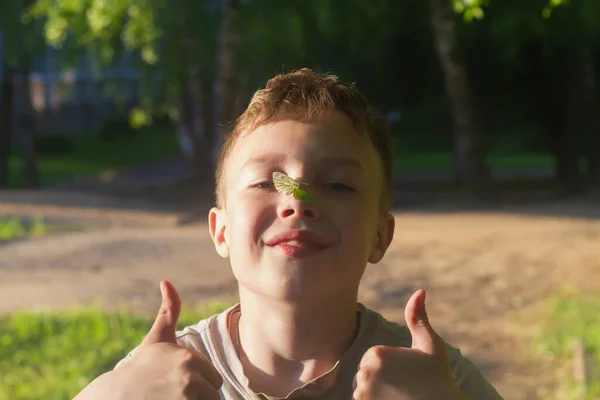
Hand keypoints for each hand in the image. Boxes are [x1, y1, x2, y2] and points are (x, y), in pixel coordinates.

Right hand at [74, 280, 222, 399]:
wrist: (114, 397)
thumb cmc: (139, 370)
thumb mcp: (156, 340)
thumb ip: (169, 312)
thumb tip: (166, 281)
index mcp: (189, 358)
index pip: (215, 380)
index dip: (197, 385)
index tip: (174, 384)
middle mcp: (189, 376)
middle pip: (213, 395)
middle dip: (198, 398)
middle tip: (173, 396)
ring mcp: (184, 396)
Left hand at [352, 289, 464, 399]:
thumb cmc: (438, 376)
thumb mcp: (430, 344)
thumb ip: (417, 317)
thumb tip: (420, 291)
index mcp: (376, 353)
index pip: (373, 358)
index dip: (391, 365)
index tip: (407, 372)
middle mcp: (365, 372)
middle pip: (366, 372)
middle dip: (382, 378)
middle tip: (405, 384)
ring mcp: (363, 393)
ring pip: (364, 388)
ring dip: (377, 392)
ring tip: (399, 395)